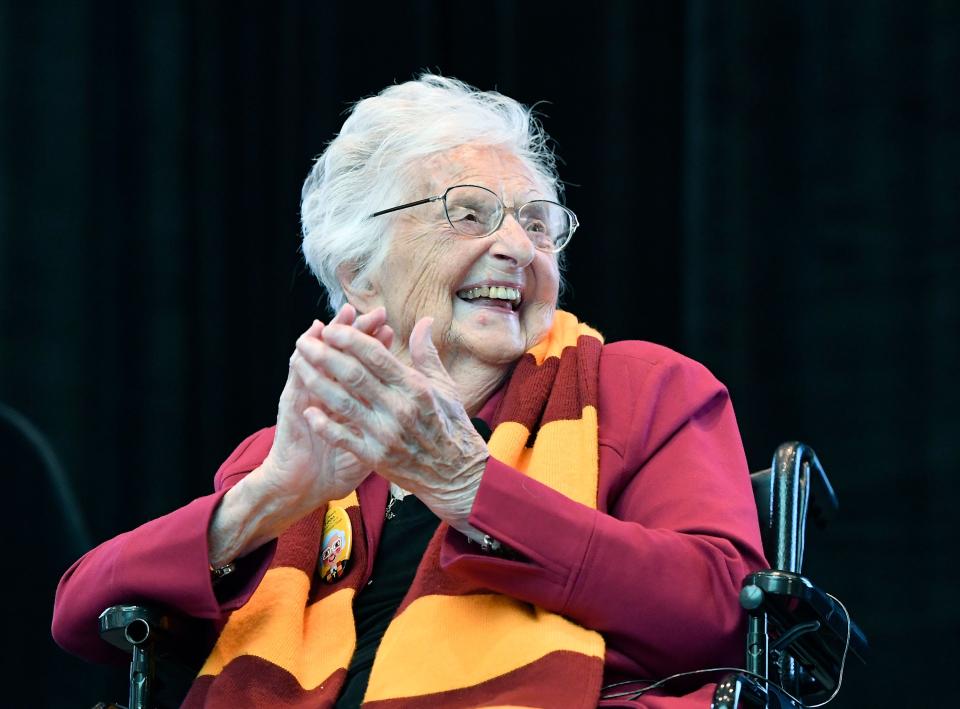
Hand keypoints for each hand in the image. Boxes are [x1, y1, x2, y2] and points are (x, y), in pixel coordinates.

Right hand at [260, 304, 394, 514]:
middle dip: (358, 332)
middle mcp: (328, 391)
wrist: (305, 486)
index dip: (374, 342)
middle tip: (371, 312)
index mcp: (349, 397)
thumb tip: (406, 396)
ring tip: (341, 317)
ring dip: (330, 337)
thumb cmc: (340, 466)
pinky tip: (306, 341)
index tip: (388, 324)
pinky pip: (296, 379)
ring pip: (319, 357)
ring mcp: (309, 395)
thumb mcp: (371, 439)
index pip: (363, 361)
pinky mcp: (292, 406)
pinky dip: (302, 358)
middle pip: (343, 352)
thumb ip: (385, 414)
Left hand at [292, 317, 488, 528]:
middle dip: (324, 355)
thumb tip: (424, 321)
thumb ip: (427, 354)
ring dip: (317, 383)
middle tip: (304, 342)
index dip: (350, 339)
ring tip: (299, 367)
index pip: (376, 356)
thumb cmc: (450, 426)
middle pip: (353, 375)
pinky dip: (324, 424)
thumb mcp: (445, 386)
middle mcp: (398, 408)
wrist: (456, 475)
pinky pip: (343, 437)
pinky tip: (308, 411)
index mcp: (415, 387)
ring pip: (342, 402)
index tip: (331, 328)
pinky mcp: (376, 457)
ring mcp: (385, 434)